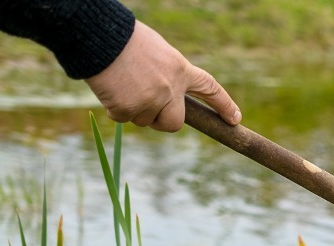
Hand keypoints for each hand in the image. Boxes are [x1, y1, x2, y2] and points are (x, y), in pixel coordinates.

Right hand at [83, 22, 239, 132]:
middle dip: (162, 121)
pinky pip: (122, 117)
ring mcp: (151, 101)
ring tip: (121, 83)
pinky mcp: (128, 109)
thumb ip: (167, 74)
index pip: (210, 88)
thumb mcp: (156, 51)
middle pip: (174, 123)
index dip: (223, 104)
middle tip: (146, 109)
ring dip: (132, 109)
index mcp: (180, 69)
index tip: (235, 120)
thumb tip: (164, 99)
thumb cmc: (124, 39)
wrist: (98, 36)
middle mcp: (171, 89)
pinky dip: (114, 107)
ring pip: (144, 120)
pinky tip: (109, 86)